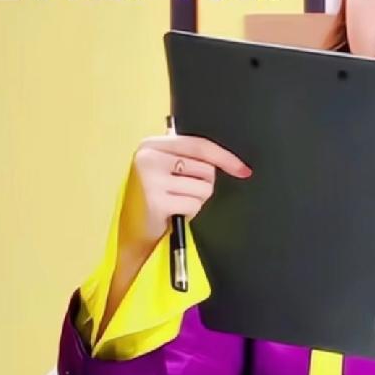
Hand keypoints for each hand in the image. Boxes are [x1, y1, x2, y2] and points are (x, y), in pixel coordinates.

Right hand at [119, 134, 251, 263]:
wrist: (130, 230)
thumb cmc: (154, 196)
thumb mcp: (165, 168)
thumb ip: (188, 157)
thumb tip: (232, 162)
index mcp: (152, 145)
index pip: (199, 145)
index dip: (226, 157)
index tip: (244, 169)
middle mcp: (149, 158)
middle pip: (206, 169)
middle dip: (204, 184)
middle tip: (183, 192)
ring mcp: (151, 180)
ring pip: (204, 188)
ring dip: (197, 200)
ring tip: (177, 202)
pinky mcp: (156, 202)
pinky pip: (194, 204)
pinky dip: (191, 212)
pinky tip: (175, 213)